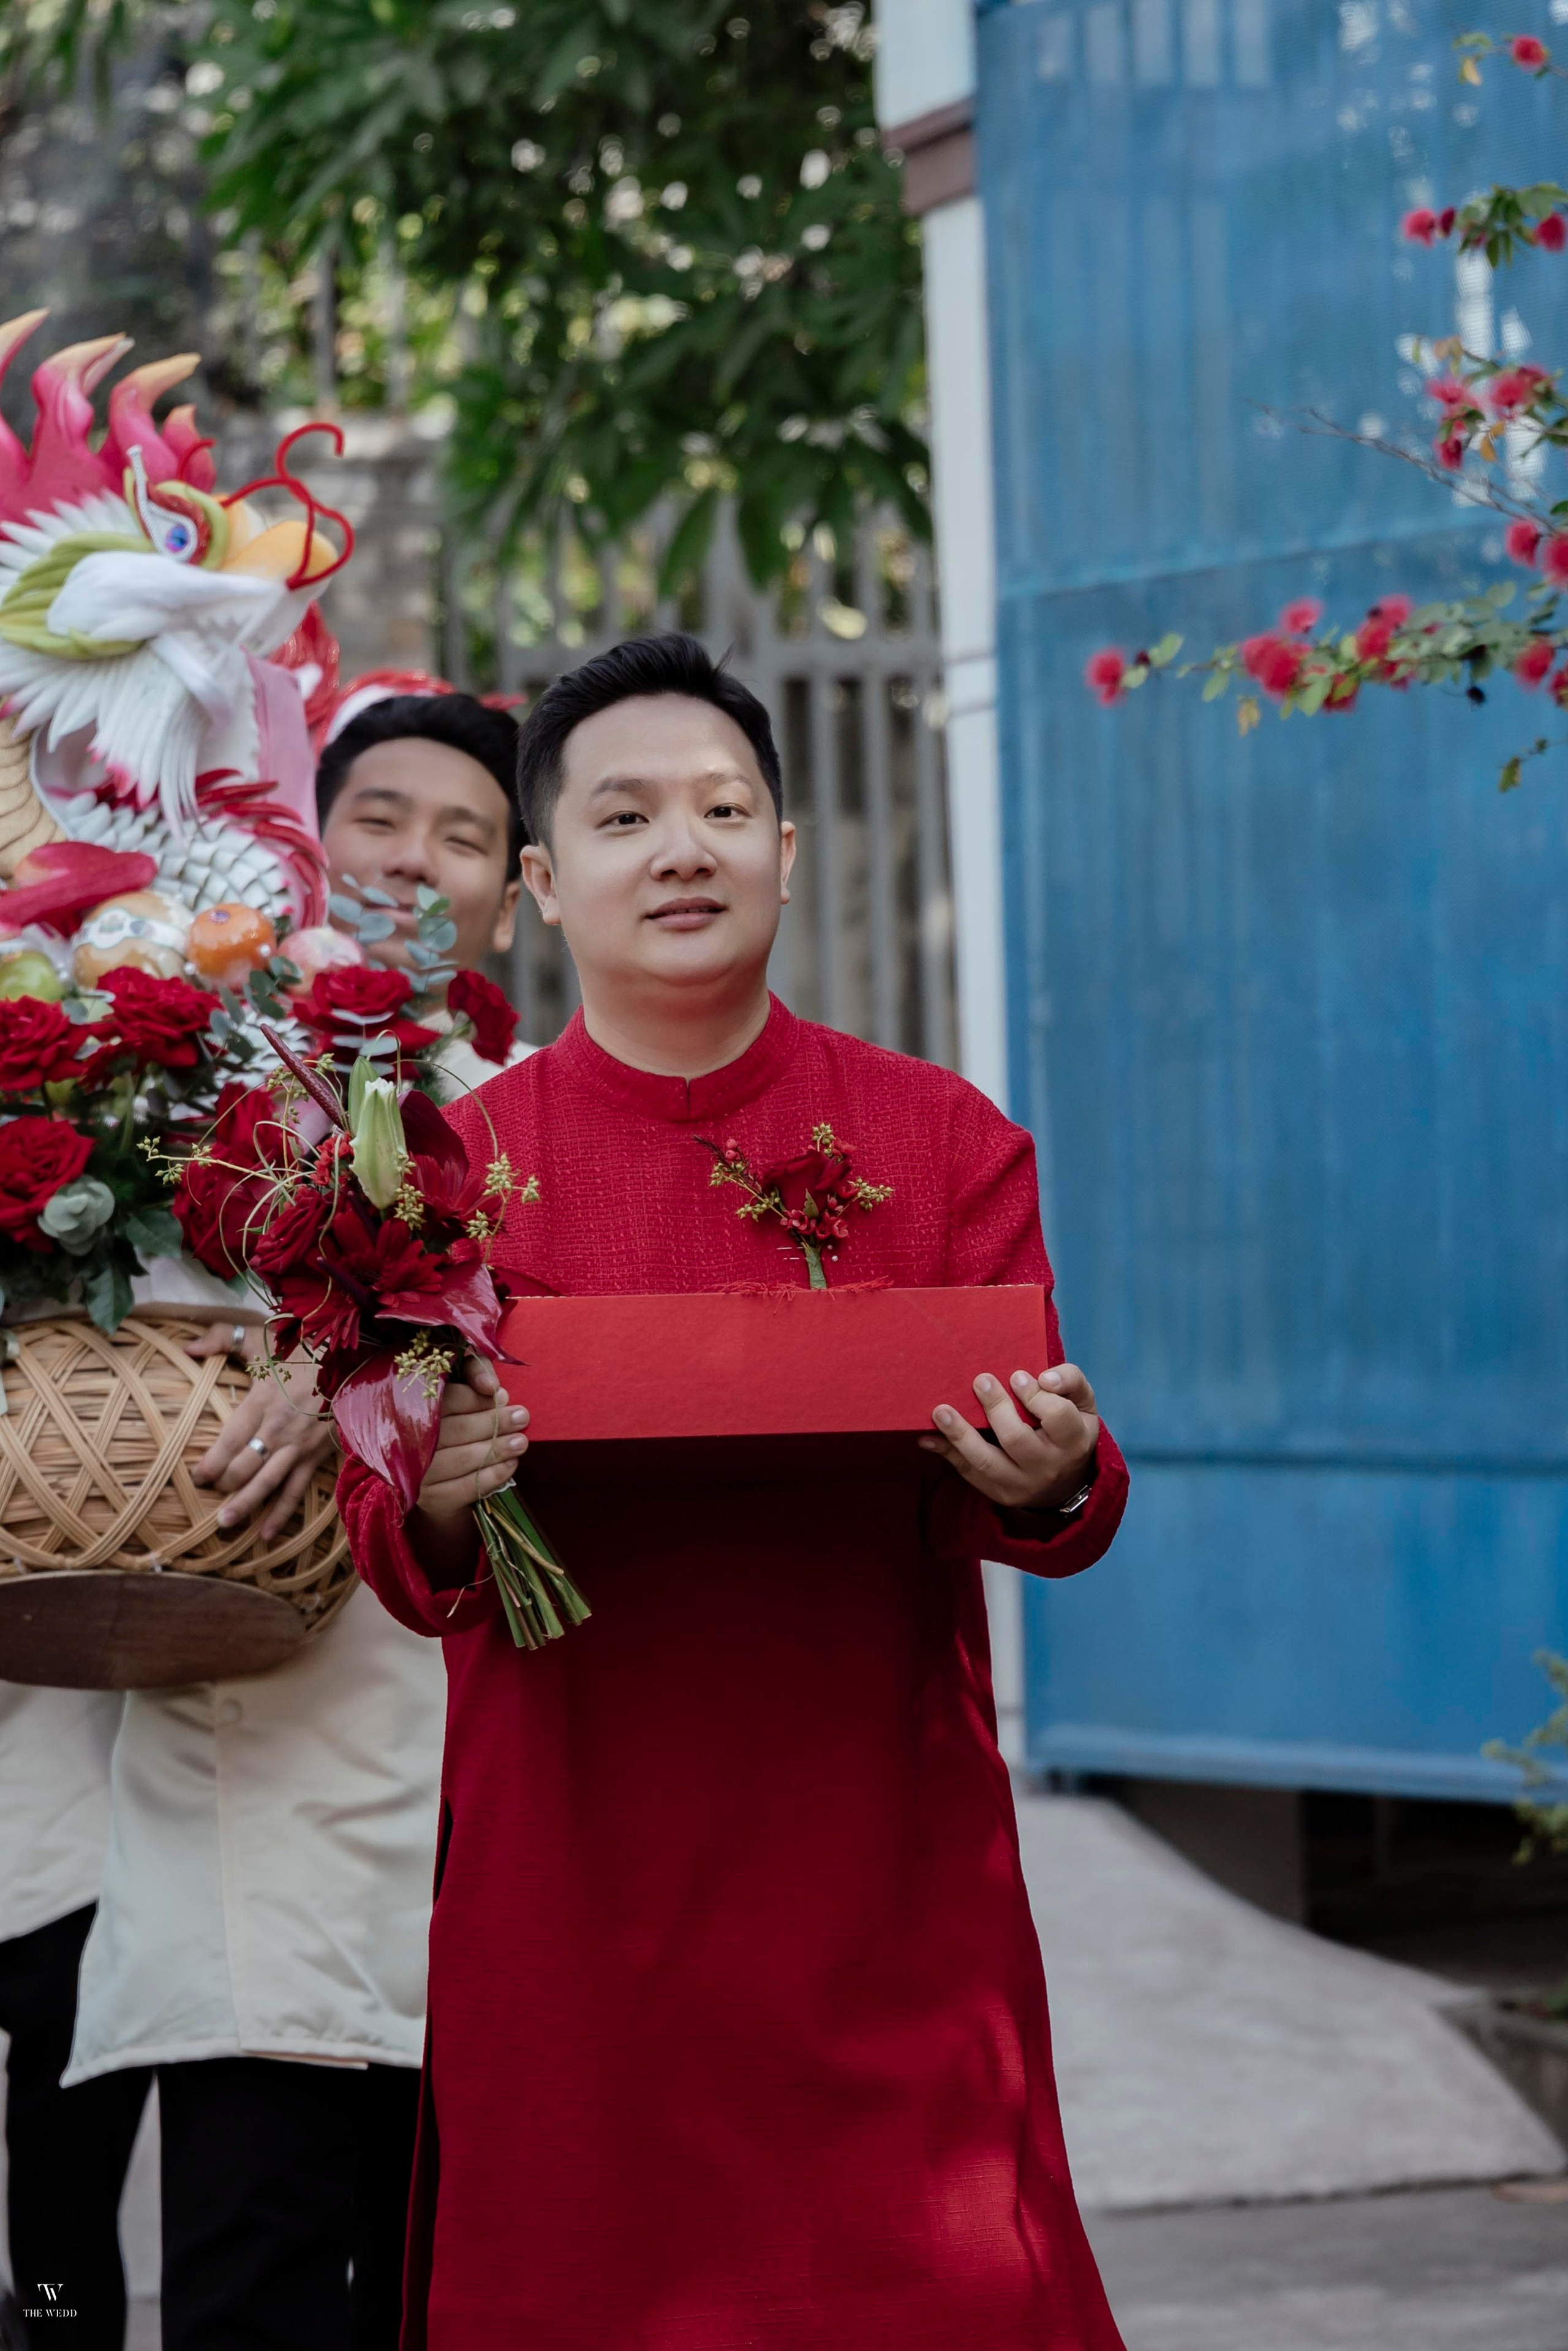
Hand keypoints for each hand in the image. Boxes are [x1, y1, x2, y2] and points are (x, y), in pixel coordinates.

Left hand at [188, 1325, 336, 1541]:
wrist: (352, 1356)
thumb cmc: (302, 1348)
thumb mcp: (261, 1337)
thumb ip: (221, 1339)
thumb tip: (187, 1349)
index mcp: (261, 1401)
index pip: (229, 1441)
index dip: (210, 1463)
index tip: (195, 1477)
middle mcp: (278, 1429)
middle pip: (244, 1466)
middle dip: (224, 1487)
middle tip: (208, 1500)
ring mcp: (299, 1446)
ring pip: (268, 1483)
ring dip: (246, 1506)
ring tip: (225, 1525)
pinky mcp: (317, 1456)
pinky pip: (296, 1490)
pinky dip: (282, 1514)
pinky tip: (267, 1534)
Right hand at [414, 1353, 528, 1521]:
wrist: (433, 1472)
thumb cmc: (451, 1416)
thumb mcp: (459, 1385)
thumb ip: (473, 1372)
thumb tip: (491, 1387)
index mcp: (411, 1407)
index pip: (445, 1401)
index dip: (475, 1398)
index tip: (502, 1395)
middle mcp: (407, 1441)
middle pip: (456, 1430)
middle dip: (494, 1423)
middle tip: (521, 1417)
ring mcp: (417, 1473)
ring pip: (462, 1459)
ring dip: (497, 1449)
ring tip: (521, 1442)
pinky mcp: (429, 1498)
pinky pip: (465, 1487)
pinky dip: (492, 1476)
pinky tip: (510, 1465)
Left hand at [919, 1364, 1098, 1511]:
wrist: (1066, 1480)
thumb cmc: (1069, 1429)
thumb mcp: (1082, 1404)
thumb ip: (1071, 1381)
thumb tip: (1044, 1377)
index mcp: (1073, 1441)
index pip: (1057, 1417)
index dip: (1036, 1395)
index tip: (1017, 1376)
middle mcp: (1048, 1467)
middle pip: (1016, 1438)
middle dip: (995, 1407)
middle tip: (980, 1380)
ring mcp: (1021, 1484)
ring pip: (986, 1461)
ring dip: (959, 1435)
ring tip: (940, 1411)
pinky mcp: (999, 1493)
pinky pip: (969, 1473)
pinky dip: (947, 1454)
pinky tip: (928, 1438)